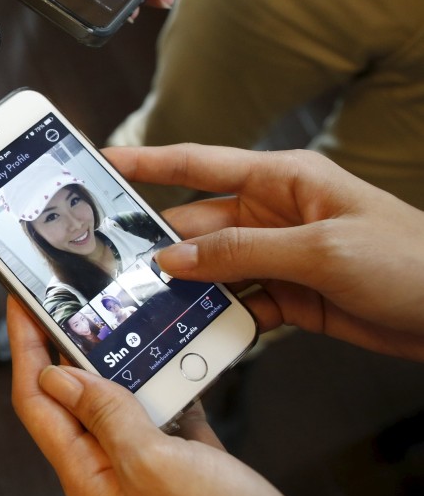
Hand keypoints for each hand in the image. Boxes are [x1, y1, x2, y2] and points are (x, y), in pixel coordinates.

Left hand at [7, 297, 308, 495]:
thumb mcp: (153, 466)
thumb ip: (106, 418)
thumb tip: (61, 378)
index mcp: (88, 475)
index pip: (37, 399)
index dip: (25, 347)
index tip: (21, 306)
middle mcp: (112, 474)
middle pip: (75, 398)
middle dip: (71, 348)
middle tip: (73, 306)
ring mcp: (150, 473)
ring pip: (123, 404)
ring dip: (127, 365)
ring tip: (129, 327)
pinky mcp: (189, 472)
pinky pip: (166, 418)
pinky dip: (169, 388)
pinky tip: (179, 367)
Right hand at [105, 144, 423, 361]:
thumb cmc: (411, 261)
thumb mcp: (320, 251)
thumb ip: (243, 252)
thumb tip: (175, 259)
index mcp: (280, 180)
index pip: (198, 165)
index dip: (147, 163)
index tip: (103, 162)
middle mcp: (272, 214)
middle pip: (197, 226)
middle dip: (158, 245)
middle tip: (114, 265)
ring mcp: (280, 256)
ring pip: (213, 269)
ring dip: (186, 288)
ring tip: (146, 305)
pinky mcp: (290, 295)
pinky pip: (239, 303)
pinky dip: (220, 319)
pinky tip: (200, 332)